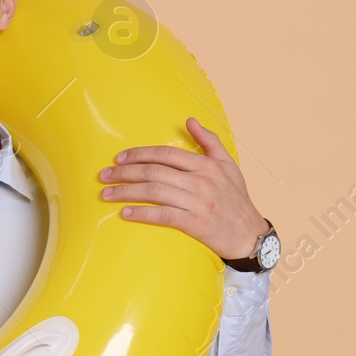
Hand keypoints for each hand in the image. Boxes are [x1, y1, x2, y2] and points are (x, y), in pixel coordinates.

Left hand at [98, 116, 266, 259]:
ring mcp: (198, 202)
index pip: (166, 154)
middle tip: (104, 176)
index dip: (139, 154)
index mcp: (207, 165)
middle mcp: (201, 181)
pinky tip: (125, 213)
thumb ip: (209, 141)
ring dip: (126, 192)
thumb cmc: (236, 200)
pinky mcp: (196, 224)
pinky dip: (142, 213)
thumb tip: (190, 120)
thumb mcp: (228, 165)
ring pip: (154, 191)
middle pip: (155, 171)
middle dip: (125, 172)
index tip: (119, 158)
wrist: (250, 235)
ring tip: (107, 194)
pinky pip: (163, 215)